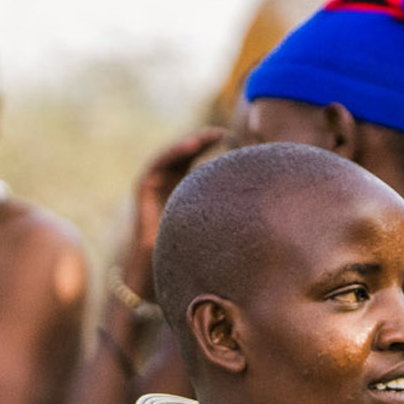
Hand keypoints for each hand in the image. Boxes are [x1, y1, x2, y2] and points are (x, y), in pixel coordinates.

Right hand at [119, 128, 223, 299]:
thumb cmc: (190, 253)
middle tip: (223, 133)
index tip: (233, 139)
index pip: (198, 160)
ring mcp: (155, 185)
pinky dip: (173, 153)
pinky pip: (158, 164)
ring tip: (208, 135)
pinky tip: (191, 146)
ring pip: (172, 156)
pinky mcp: (144, 188)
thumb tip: (259, 198)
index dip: (214, 148)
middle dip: (203, 141)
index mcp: (182, 189)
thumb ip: (229, 210)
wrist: (158, 269)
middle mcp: (168, 184)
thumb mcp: (215, 225)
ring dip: (189, 143)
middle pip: (186, 154)